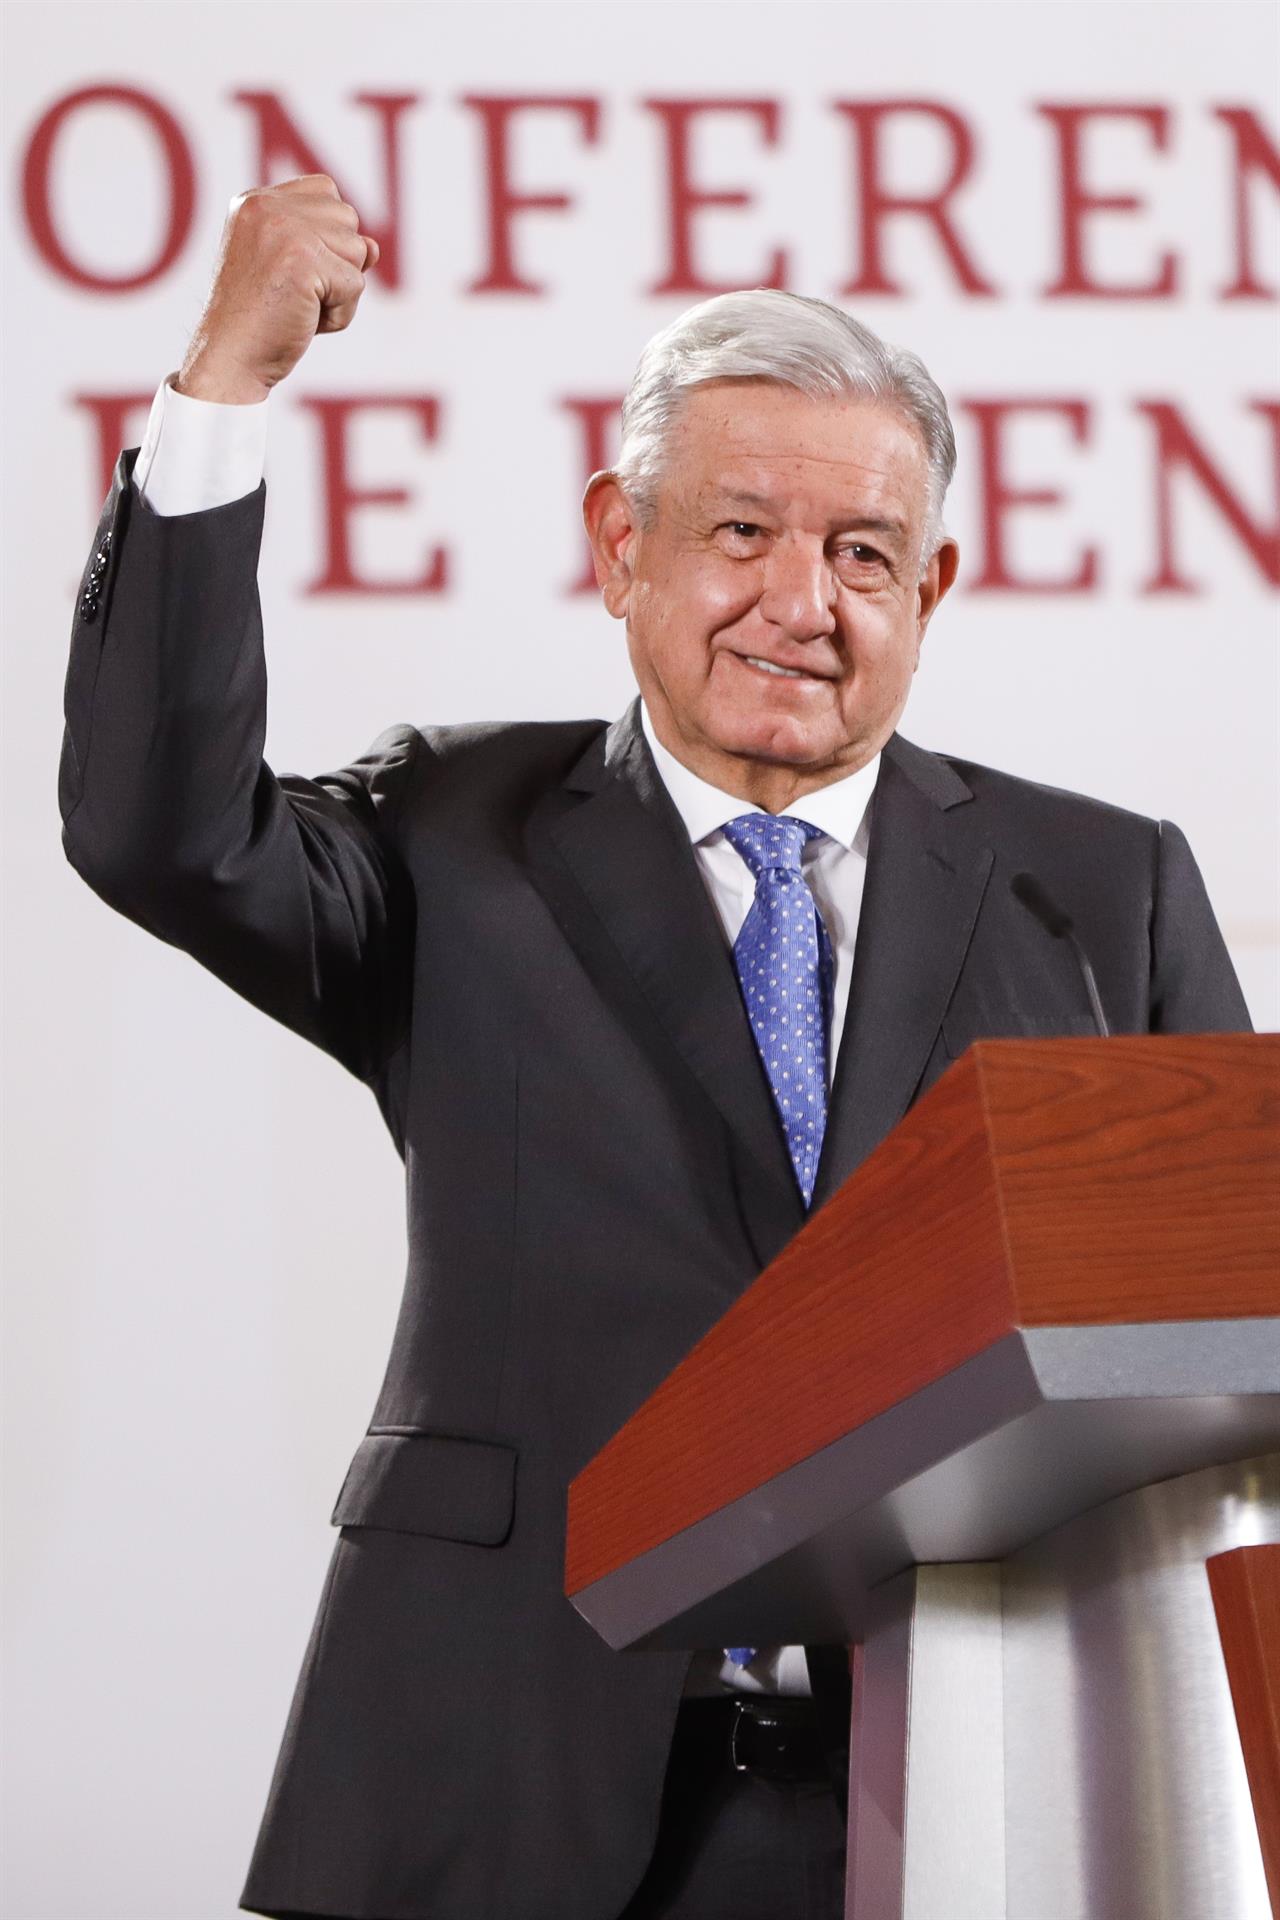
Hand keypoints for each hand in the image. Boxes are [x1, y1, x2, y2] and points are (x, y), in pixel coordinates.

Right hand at [175, 175, 380, 403]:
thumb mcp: (293, 273)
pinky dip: (339, 315)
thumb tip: (374, 248)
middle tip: (294, 294)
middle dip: (336, 265)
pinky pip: (356, 286)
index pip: (325, 192)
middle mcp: (267, 206)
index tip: (294, 271)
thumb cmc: (258, 322)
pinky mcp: (303, 260)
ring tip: (299, 308)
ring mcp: (285, 230)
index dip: (327, 237)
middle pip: (347, 220)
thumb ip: (330, 248)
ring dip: (340, 292)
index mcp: (255, 202)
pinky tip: (305, 323)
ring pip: (357, 251)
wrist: (229, 358)